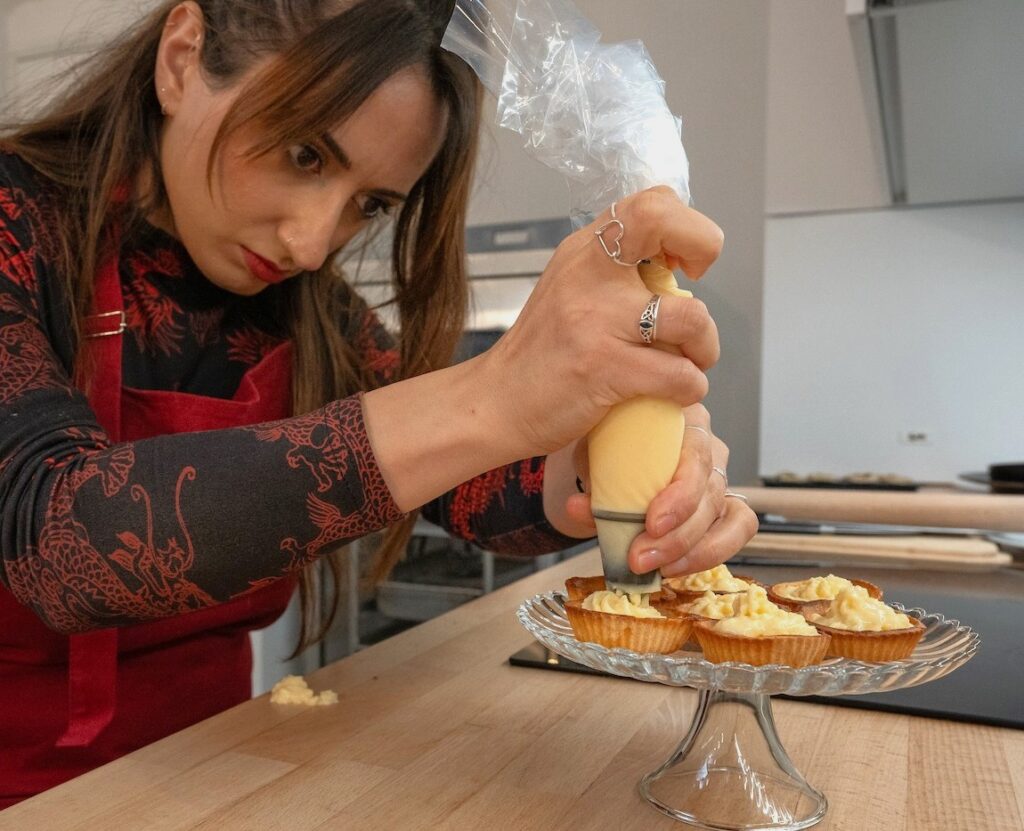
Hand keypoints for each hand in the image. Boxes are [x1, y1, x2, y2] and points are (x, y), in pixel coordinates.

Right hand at [479, 187, 723, 458]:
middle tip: (697, 286)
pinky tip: (672, 393)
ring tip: (689, 362)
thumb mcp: (571, 291)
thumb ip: (614, 273)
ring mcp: (595, 320)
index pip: (650, 201)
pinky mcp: (604, 368)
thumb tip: (675, 266)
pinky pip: (678, 375)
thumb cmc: (541, 354)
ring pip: (690, 317)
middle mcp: (587, 274)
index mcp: (584, 251)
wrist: (495, 403)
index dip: (686, 225)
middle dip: (705, 246)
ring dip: (705, 347)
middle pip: (662, 222)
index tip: (685, 263)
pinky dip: (689, 388)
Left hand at [563, 404, 758, 574]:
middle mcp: (708, 446)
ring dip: (693, 552)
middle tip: (640, 558)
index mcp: (682, 418)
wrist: (606, 456)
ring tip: (655, 569)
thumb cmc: (607, 447)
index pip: (697, 455)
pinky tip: (673, 568)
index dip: (681, 495)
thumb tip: (579, 507)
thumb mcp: (593, 455)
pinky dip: (707, 555)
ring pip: (731, 517)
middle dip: (678, 536)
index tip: (651, 524)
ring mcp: (719, 477)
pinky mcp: (724, 506)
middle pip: (711, 493)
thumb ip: (592, 481)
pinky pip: (736, 531)